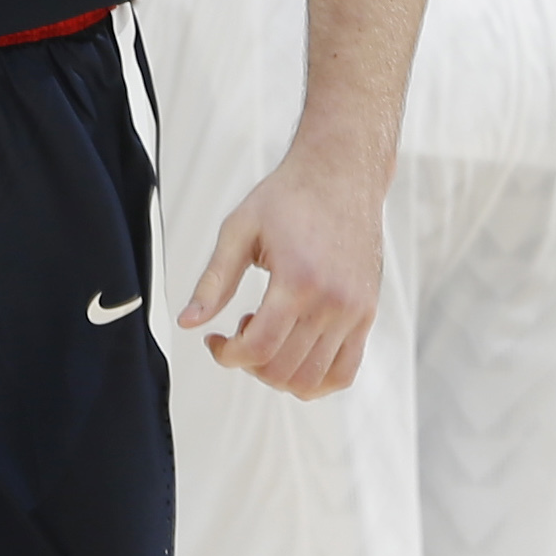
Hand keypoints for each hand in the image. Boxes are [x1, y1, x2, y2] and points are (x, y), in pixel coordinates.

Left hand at [179, 150, 383, 397]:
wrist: (341, 175)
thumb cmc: (287, 197)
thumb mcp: (239, 230)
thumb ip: (214, 280)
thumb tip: (188, 322)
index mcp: (298, 279)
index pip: (259, 347)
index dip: (228, 354)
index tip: (215, 340)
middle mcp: (333, 302)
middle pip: (283, 369)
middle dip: (249, 364)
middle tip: (237, 334)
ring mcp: (355, 311)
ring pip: (313, 380)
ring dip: (278, 372)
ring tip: (267, 334)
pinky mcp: (367, 314)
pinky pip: (345, 372)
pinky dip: (315, 380)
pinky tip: (293, 351)